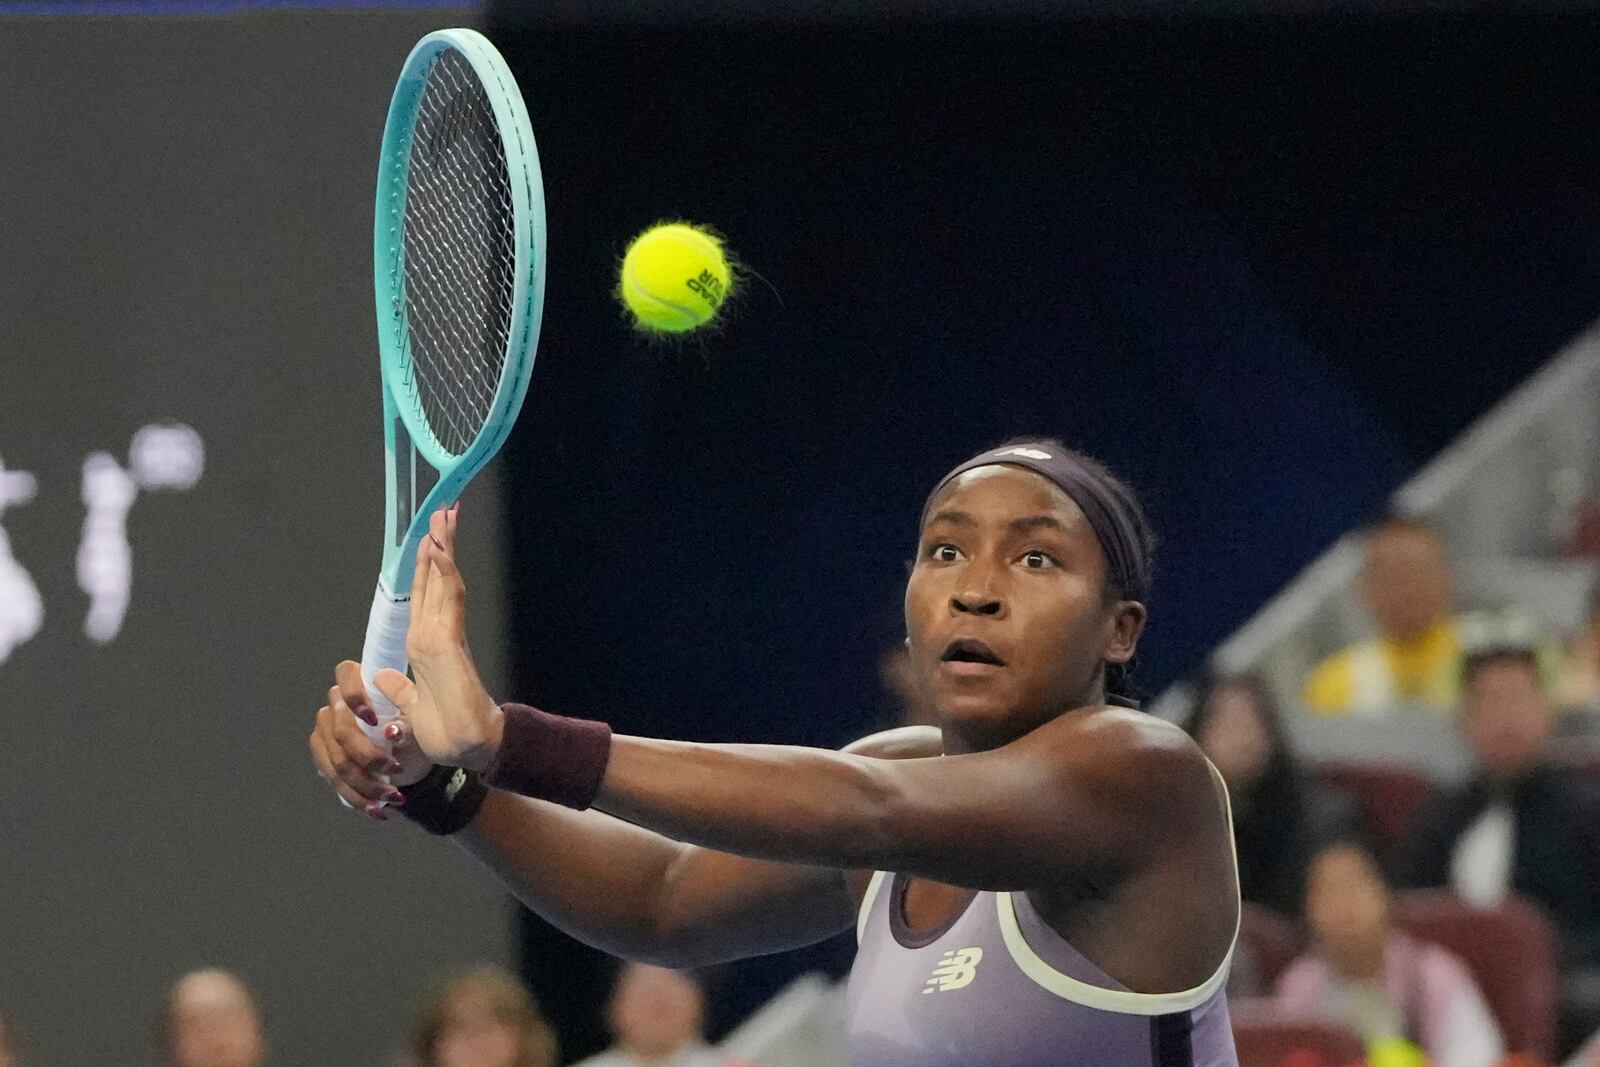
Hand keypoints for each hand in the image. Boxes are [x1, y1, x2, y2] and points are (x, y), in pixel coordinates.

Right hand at [309, 665, 431, 818]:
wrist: (410, 760)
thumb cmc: (414, 732)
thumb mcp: (419, 724)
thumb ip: (407, 722)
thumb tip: (392, 731)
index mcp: (360, 682)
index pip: (345, 674)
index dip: (355, 696)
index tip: (375, 719)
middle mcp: (335, 703)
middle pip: (342, 731)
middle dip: (369, 756)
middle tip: (396, 769)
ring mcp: (324, 731)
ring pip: (337, 761)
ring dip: (366, 783)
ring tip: (392, 796)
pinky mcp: (322, 756)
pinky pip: (333, 779)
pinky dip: (357, 797)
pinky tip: (377, 809)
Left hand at [373, 504, 503, 771]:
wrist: (467, 747)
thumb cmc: (445, 731)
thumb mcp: (410, 706)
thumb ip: (400, 688)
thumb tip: (385, 676)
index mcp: (425, 646)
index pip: (425, 596)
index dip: (426, 567)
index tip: (428, 538)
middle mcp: (435, 634)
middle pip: (437, 580)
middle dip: (438, 545)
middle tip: (442, 510)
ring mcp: (443, 635)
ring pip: (443, 582)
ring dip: (442, 548)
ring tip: (444, 516)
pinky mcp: (447, 642)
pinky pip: (446, 600)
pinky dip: (443, 573)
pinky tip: (441, 550)